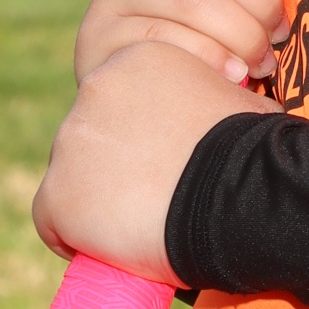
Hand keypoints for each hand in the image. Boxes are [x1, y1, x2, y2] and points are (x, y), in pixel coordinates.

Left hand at [33, 44, 282, 281]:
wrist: (241, 195)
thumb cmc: (257, 152)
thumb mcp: (238, 101)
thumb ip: (210, 101)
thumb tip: (219, 116)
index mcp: (139, 59)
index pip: (123, 100)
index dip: (142, 137)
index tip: (166, 165)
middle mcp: (95, 87)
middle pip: (93, 135)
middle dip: (116, 165)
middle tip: (156, 197)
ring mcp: (71, 141)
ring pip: (72, 177)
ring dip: (97, 199)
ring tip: (140, 226)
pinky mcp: (56, 193)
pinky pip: (51, 222)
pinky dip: (74, 238)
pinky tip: (108, 250)